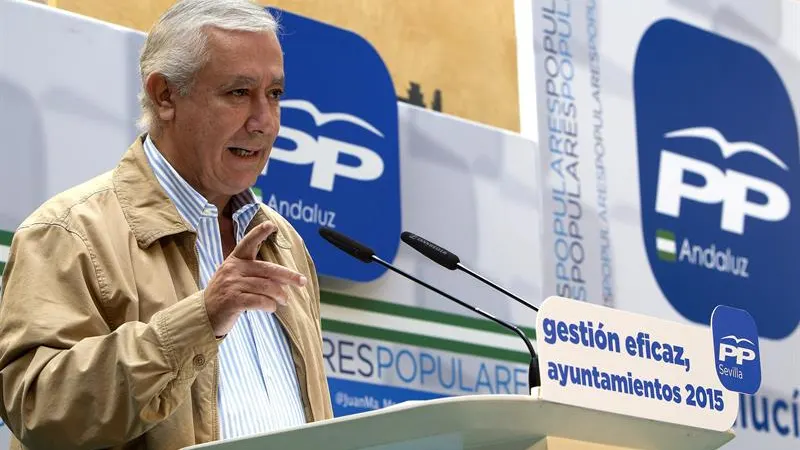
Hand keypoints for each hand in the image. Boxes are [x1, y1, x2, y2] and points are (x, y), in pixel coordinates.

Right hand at [204, 221, 306, 336]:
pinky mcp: (232, 300)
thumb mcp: (234, 277)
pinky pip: (259, 301)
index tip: (271, 225)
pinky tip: (272, 308)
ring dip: (280, 295)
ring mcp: (232, 284)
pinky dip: (270, 305)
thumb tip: (283, 278)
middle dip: (288, 275)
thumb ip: (253, 272)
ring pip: (266, 287)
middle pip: (267, 269)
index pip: (248, 243)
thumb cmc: (225, 295)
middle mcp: (233, 269)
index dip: (259, 232)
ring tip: (285, 300)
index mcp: (234, 260)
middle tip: (302, 281)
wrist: (204, 315)